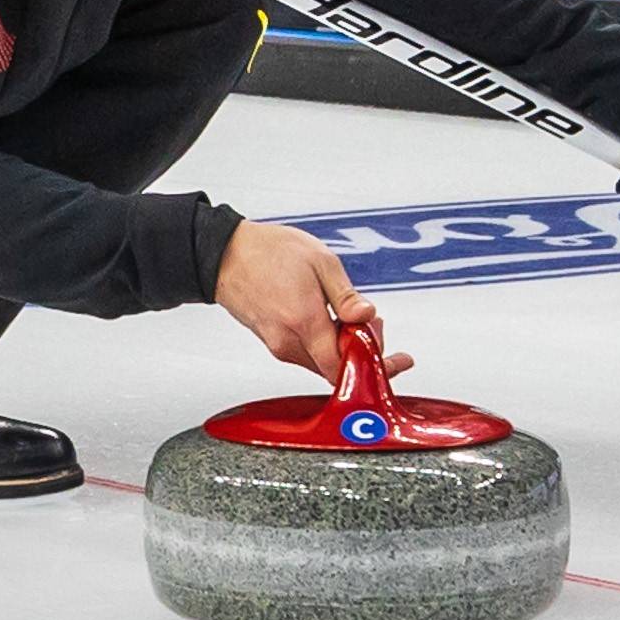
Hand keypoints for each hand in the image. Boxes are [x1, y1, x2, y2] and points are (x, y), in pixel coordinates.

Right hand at [213, 216, 384, 383]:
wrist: (223, 253)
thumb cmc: (267, 251)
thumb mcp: (319, 261)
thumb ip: (346, 296)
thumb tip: (367, 316)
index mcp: (304, 322)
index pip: (346, 367)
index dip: (376, 367)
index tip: (396, 360)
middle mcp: (289, 342)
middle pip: (336, 367)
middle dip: (362, 351)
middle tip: (372, 325)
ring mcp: (278, 345)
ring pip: (322, 361)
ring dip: (343, 346)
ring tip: (349, 316)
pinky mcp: (272, 342)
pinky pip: (307, 353)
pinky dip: (325, 343)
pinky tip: (329, 319)